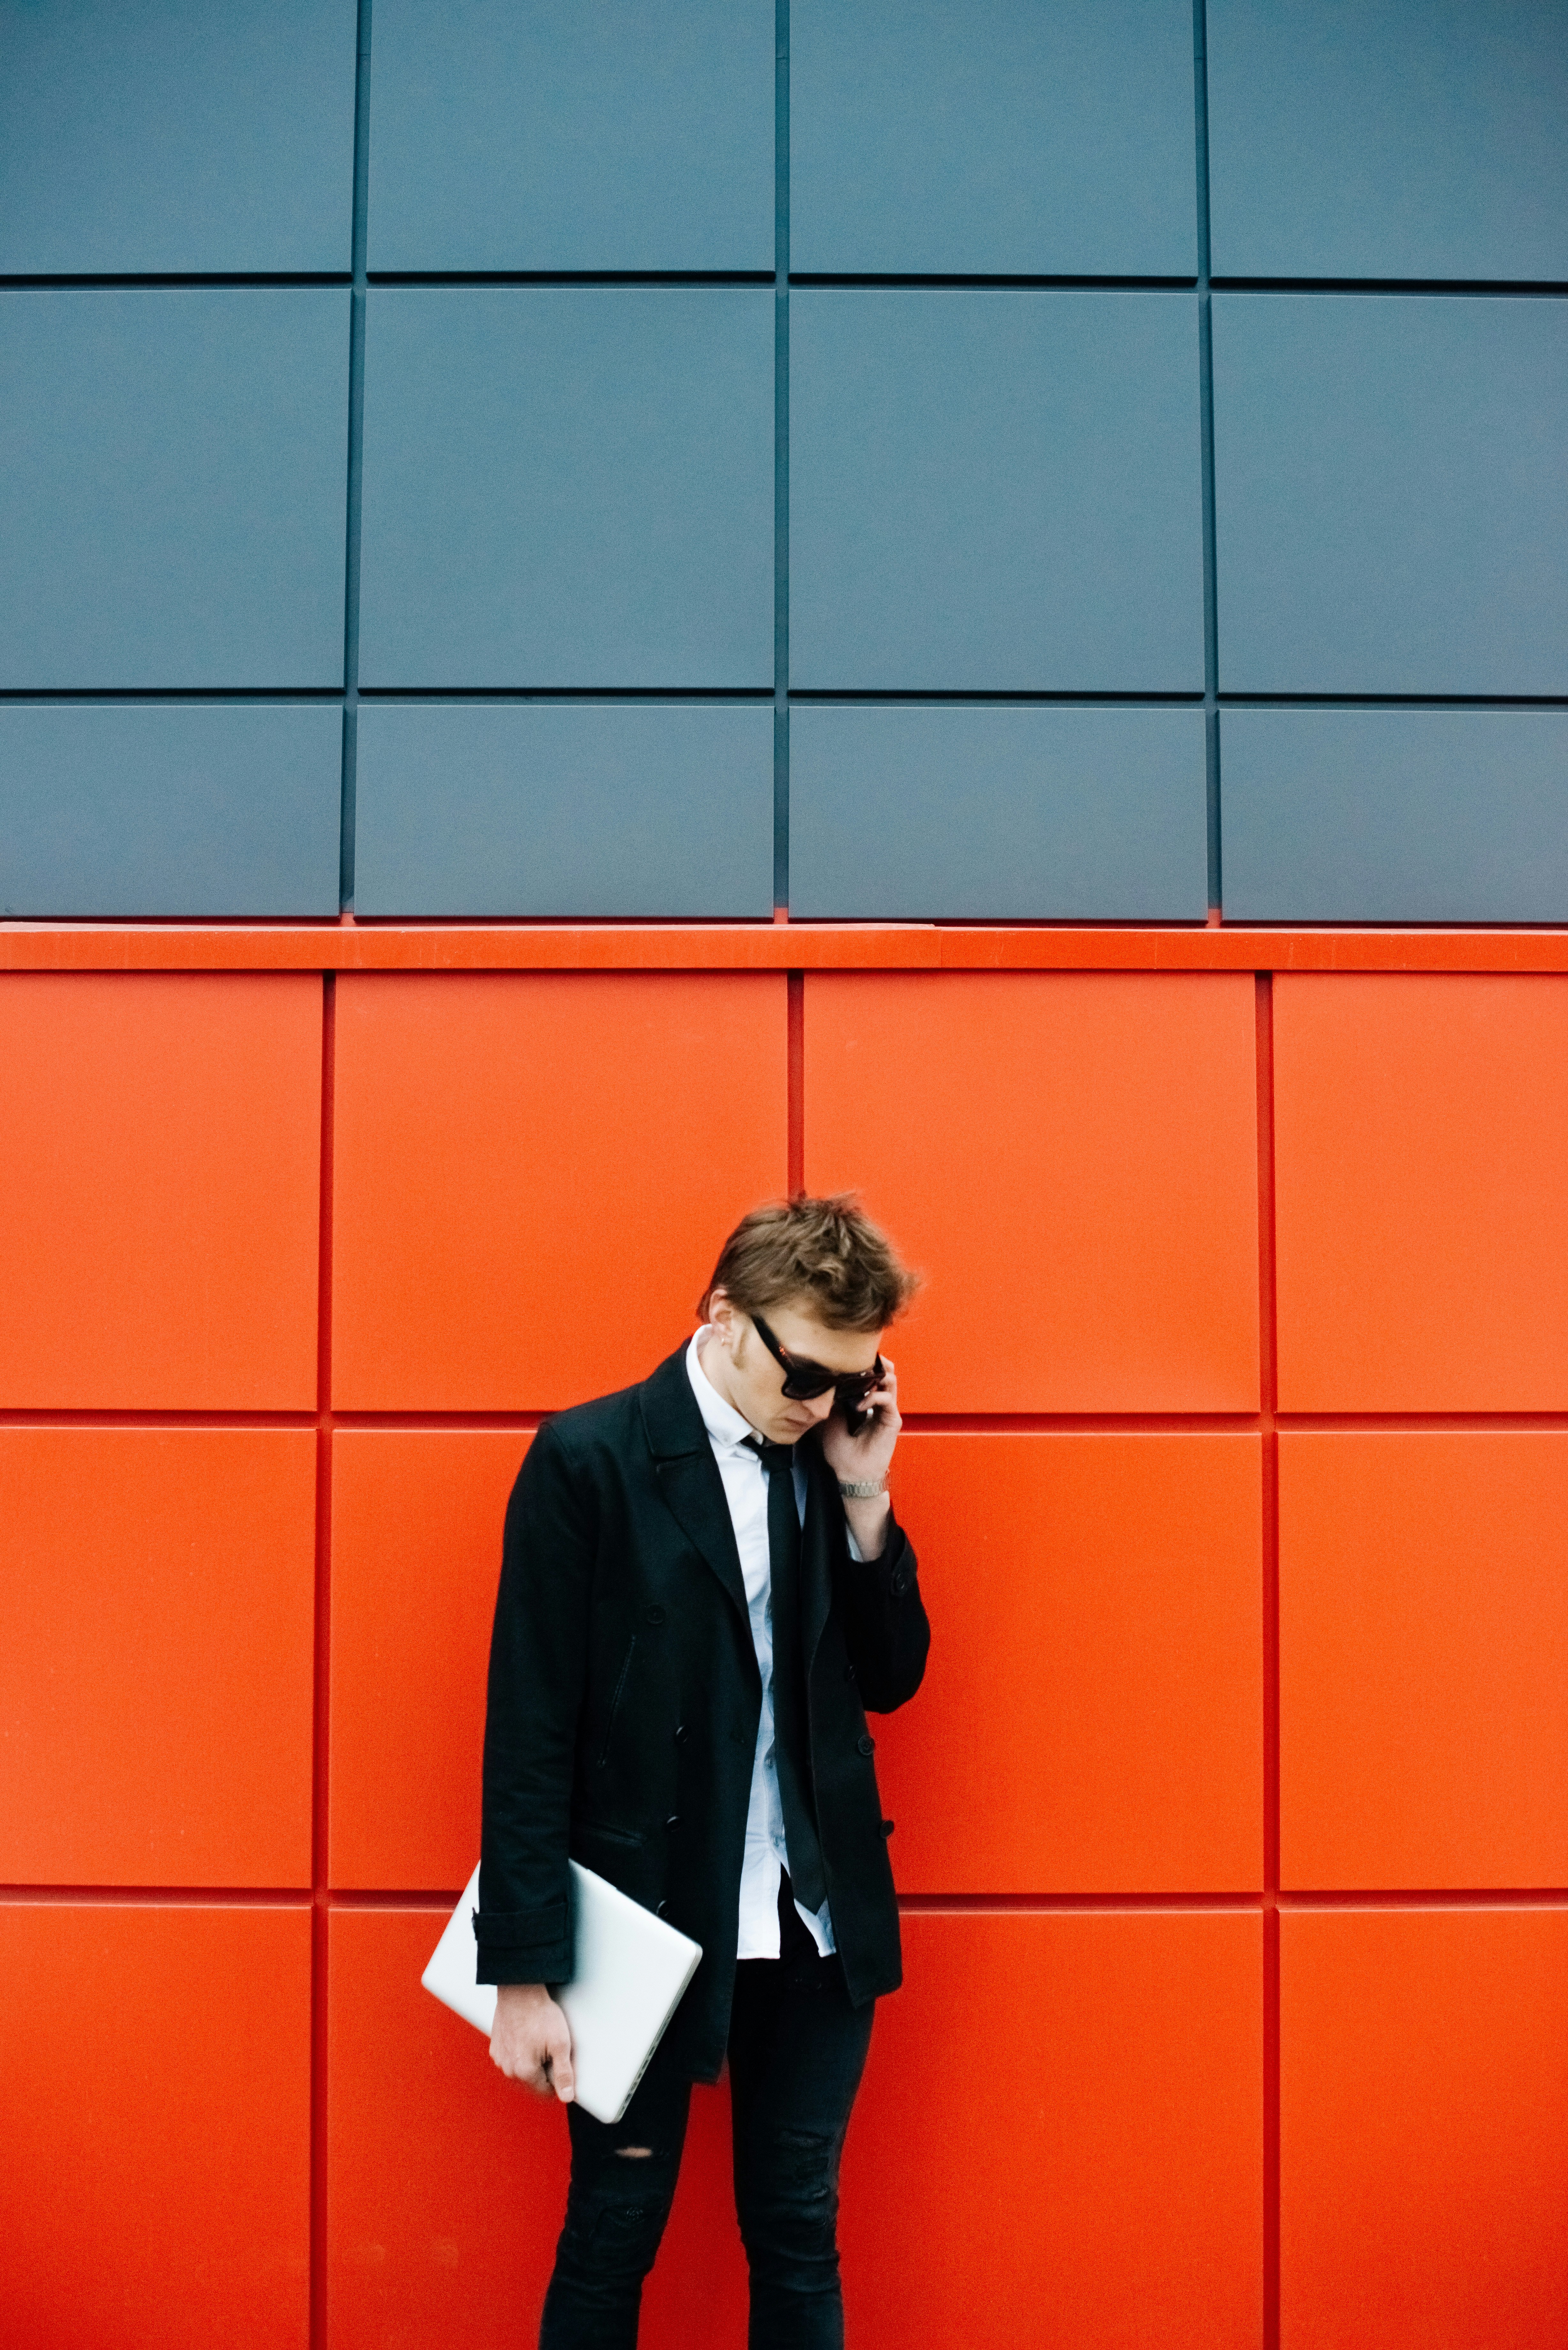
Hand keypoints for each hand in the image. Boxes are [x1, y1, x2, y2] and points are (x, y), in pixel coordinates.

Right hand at [490, 1982, 574, 2100]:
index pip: (545, 2091)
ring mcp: (500, 2058)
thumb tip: (566, 2096)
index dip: (557, 2080)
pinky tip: (527, 2038)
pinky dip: (519, 2053)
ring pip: (520, 2070)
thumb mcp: (560, 2044)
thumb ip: (564, 2074)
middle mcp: (508, 2069)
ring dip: (530, 2063)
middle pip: (532, 2082)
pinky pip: (510, 2058)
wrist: (520, 1990)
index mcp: (524, 2071)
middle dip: (543, 2071)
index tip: (561, 2063)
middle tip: (551, 2049)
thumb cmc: (540, 2014)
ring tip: (539, 2041)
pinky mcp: (495, 2047)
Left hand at [819, 1355, 899, 1485]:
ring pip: (890, 1380)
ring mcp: (887, 1410)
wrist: (851, 1473)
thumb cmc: (841, 1451)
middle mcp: (878, 1403)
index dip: (862, 1363)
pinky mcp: (892, 1420)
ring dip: (876, 1375)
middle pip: (885, 1371)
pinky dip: (874, 1397)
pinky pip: (887, 1399)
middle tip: (860, 1359)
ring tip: (860, 1380)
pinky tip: (860, 1405)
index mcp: (866, 1401)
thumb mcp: (830, 1419)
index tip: (847, 1359)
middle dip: (875, 1362)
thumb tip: (831, 1378)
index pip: (871, 1374)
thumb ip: (835, 1399)